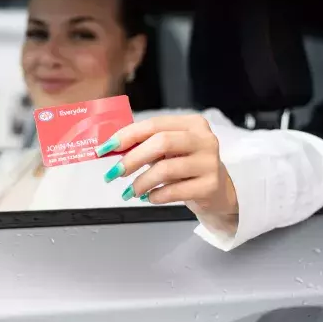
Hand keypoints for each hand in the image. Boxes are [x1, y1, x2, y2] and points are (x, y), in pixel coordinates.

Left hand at [95, 114, 237, 215]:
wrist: (217, 191)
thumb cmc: (186, 166)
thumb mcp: (169, 150)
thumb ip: (145, 145)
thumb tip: (112, 148)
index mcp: (192, 124)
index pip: (154, 124)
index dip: (127, 135)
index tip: (105, 148)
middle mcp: (204, 139)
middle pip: (161, 142)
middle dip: (132, 158)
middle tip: (114, 173)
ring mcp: (210, 162)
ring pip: (166, 169)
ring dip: (141, 182)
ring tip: (131, 191)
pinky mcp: (210, 186)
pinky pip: (174, 191)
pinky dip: (155, 196)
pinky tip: (149, 197)